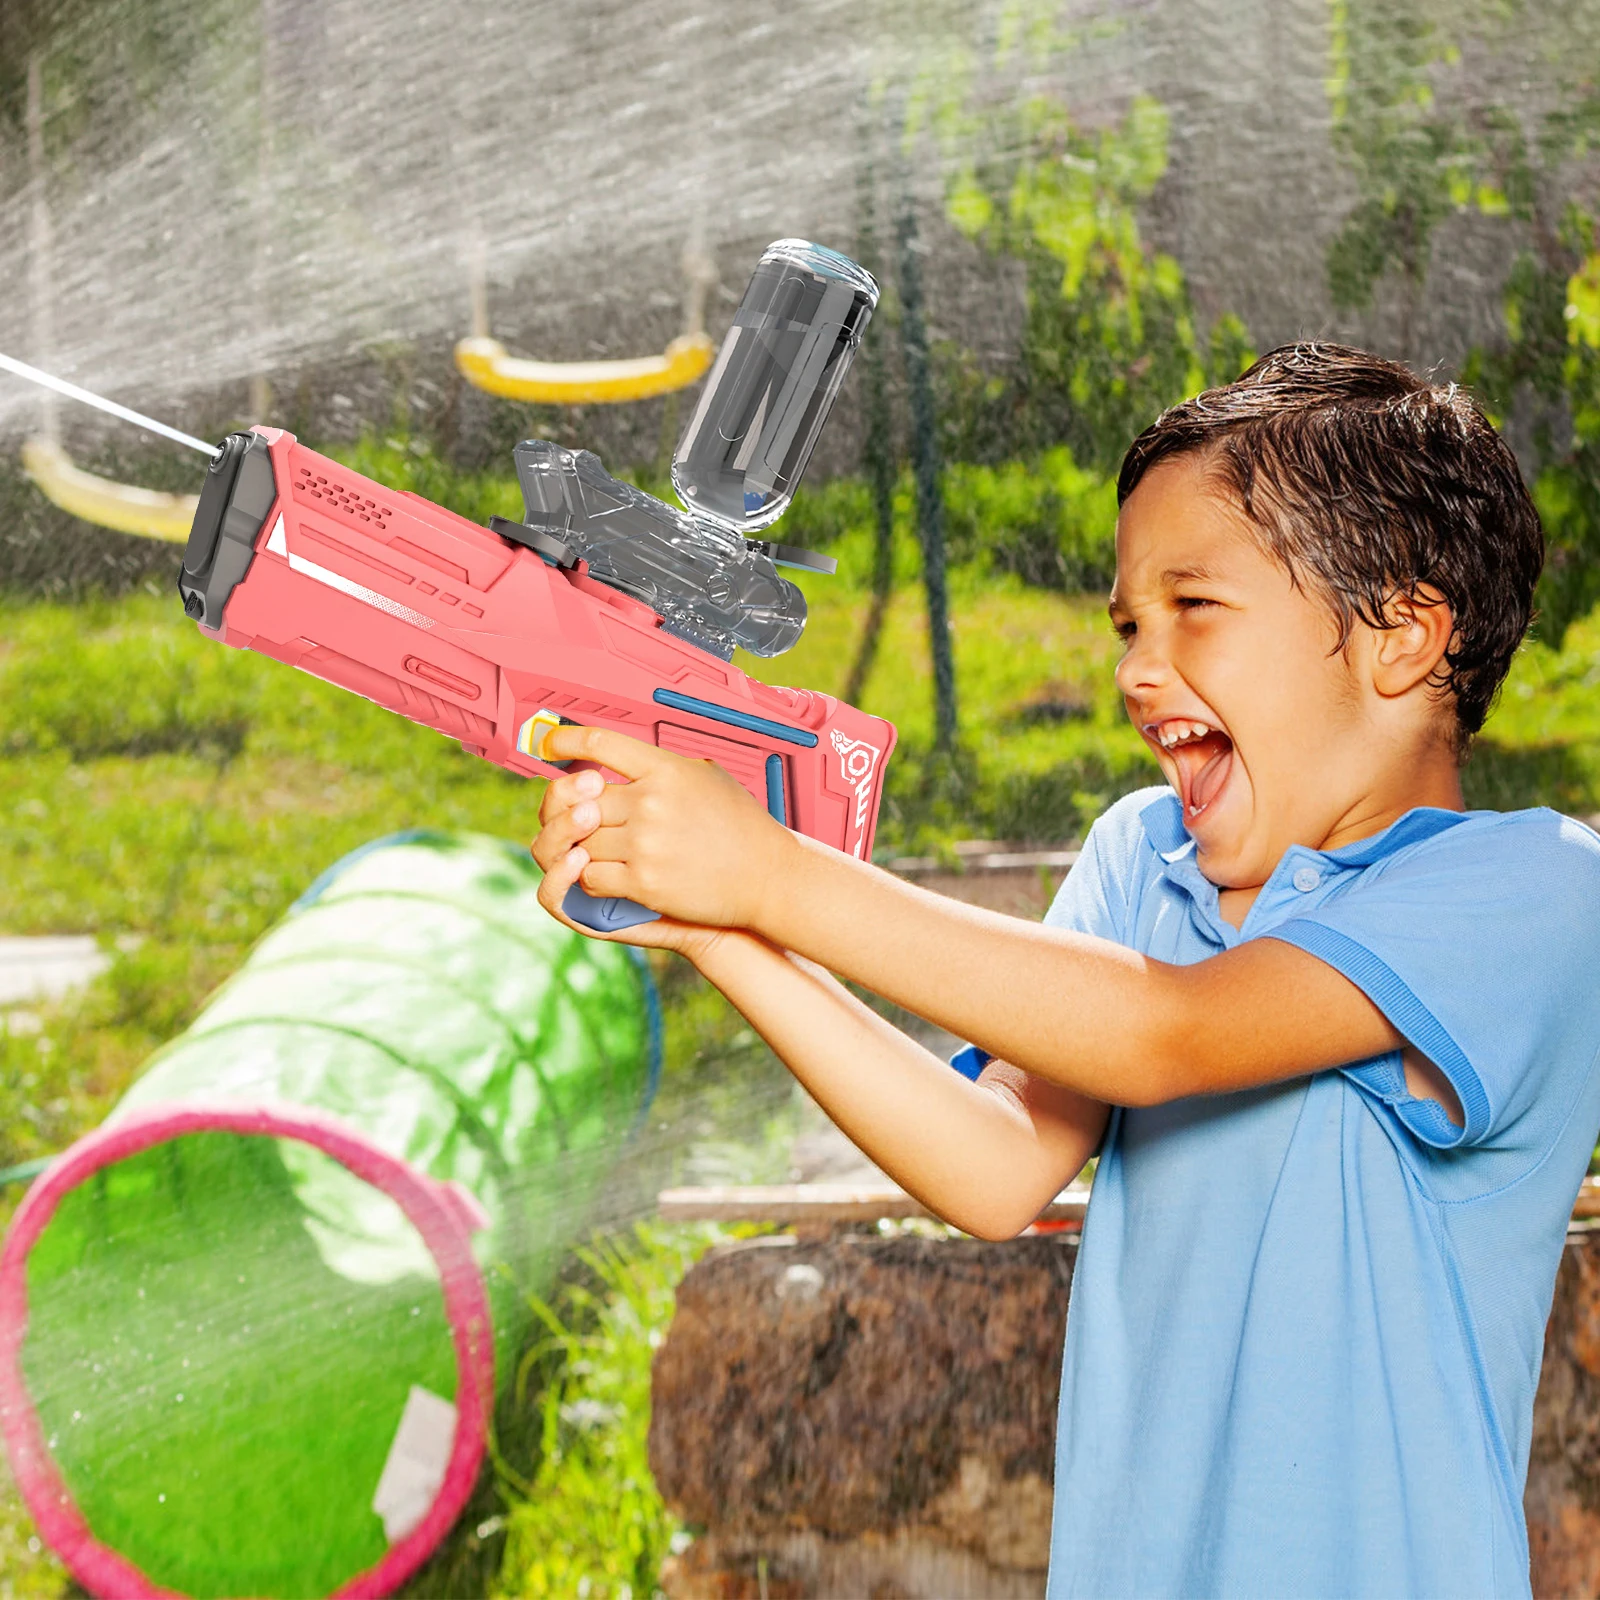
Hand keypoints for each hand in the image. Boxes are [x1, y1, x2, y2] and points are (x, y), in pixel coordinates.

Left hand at [530, 723, 795, 935]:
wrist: (769, 877)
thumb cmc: (742, 827)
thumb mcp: (707, 776)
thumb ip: (661, 766)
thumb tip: (619, 758)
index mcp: (666, 769)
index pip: (599, 743)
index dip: (564, 740)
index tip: (549, 744)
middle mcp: (651, 803)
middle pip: (581, 799)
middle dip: (576, 810)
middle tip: (581, 817)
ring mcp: (646, 844)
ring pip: (581, 841)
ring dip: (585, 847)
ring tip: (601, 849)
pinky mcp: (644, 882)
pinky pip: (591, 876)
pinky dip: (592, 876)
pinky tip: (607, 874)